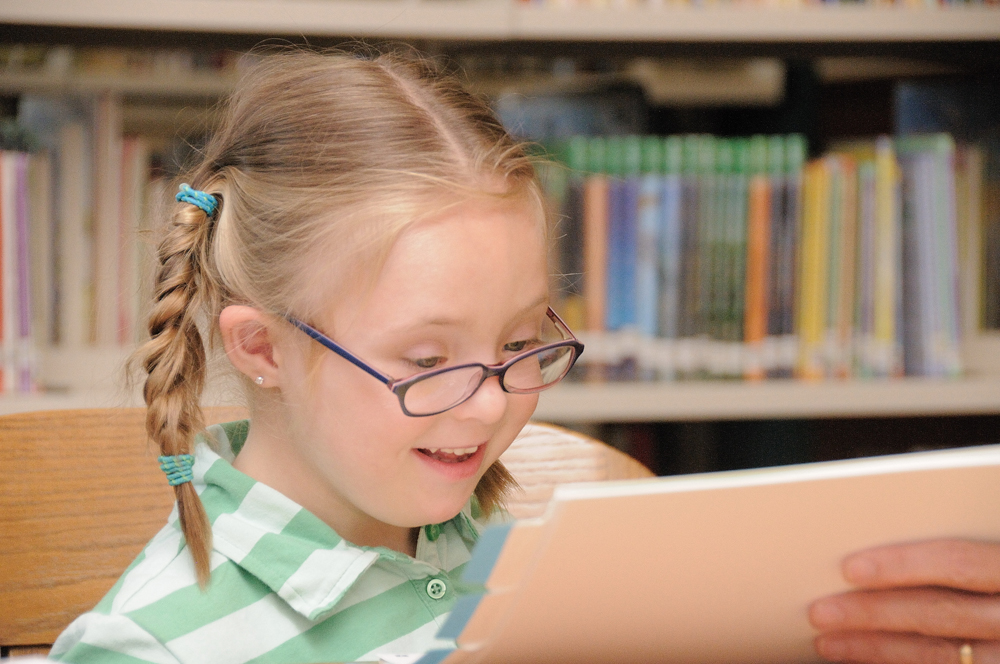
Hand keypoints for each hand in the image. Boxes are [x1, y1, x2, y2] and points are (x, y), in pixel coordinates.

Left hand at [809, 539, 999, 663]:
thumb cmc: (992, 576)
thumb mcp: (989, 547)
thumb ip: (952, 542)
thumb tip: (876, 536)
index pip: (957, 562)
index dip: (902, 564)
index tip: (850, 568)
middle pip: (940, 612)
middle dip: (873, 612)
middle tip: (820, 611)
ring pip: (940, 654)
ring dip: (877, 649)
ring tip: (829, 643)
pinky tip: (865, 662)